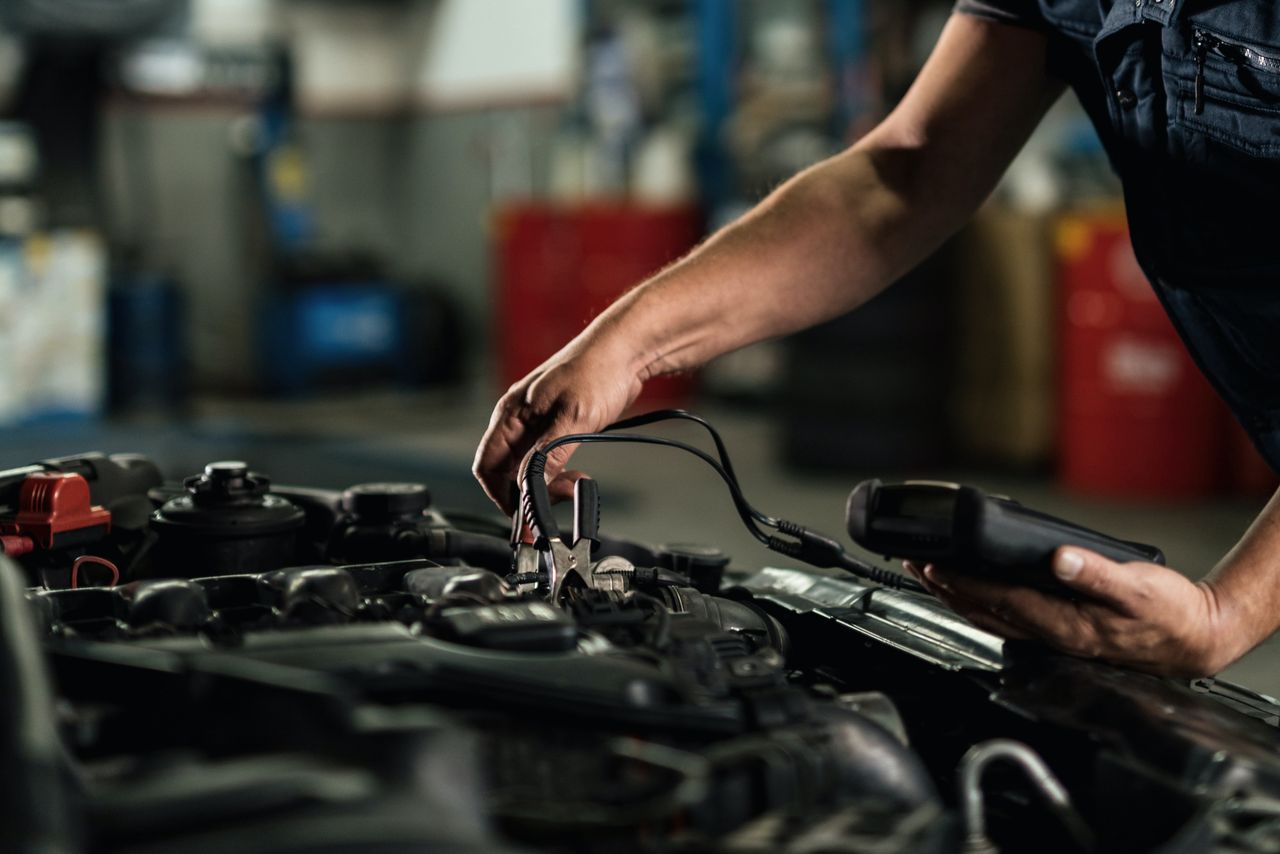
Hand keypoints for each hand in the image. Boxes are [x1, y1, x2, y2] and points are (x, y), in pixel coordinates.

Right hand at [473, 337, 643, 514]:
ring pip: (527, 467)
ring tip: (571, 486)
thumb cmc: (596, 370)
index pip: (486, 465)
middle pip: (506, 470)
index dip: (499, 494)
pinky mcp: (557, 426)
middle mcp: (518, 420)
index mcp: (511, 413)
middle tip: (553, 503)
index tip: (521, 515)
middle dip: (526, 492)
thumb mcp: (573, 417)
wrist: (625, 351)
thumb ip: (548, 454)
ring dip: (544, 484)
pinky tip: (576, 475)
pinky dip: (557, 474)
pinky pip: (546, 459)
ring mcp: (537, 423)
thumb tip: (529, 487)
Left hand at [908, 548, 1238, 677]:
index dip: (964, 583)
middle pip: (982, 612)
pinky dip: (977, 600)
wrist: (1192, 638)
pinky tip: (966, 588)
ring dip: (954, 595)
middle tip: (913, 563)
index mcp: (1065, 625)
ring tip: (926, 572)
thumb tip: (1060, 559)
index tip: (935, 565)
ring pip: (988, 616)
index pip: (1000, 601)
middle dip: (943, 589)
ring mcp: (1050, 636)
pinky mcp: (1055, 630)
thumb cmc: (1169, 614)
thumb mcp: (1139, 587)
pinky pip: (1004, 616)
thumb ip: (1097, 574)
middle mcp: (1050, 636)